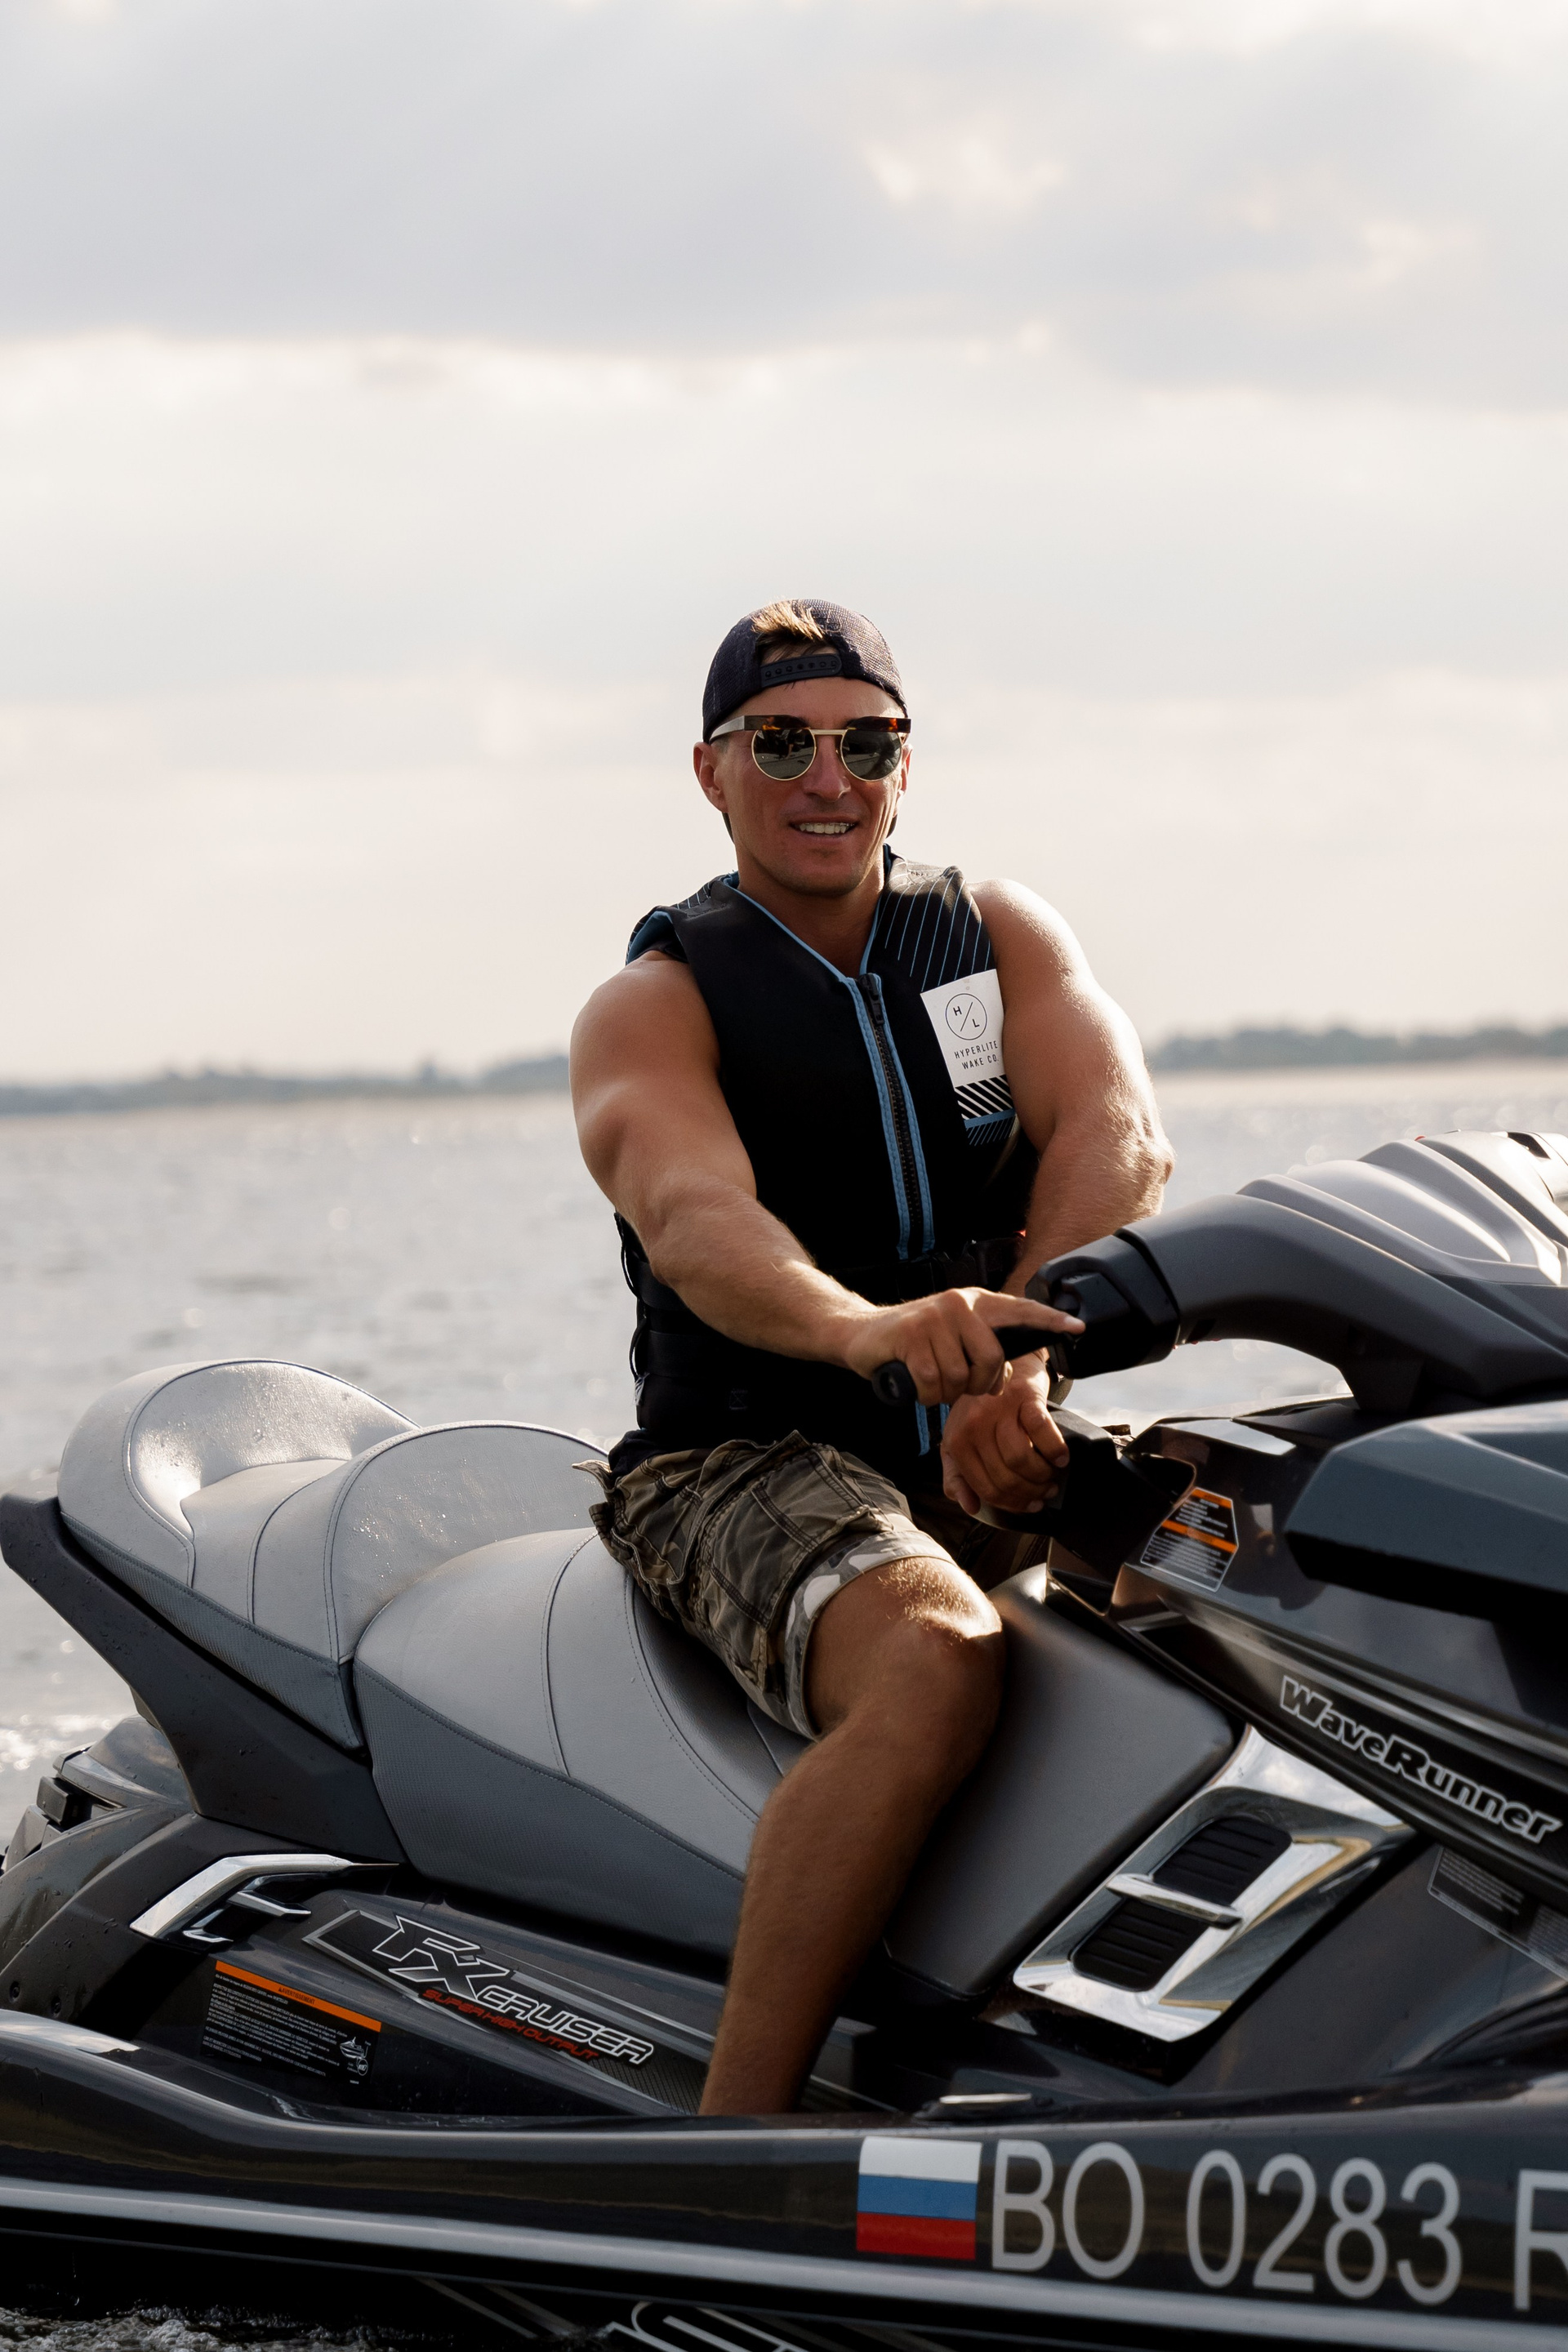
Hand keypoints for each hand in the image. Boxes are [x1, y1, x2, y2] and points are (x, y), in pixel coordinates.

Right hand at [838, 1286, 1082, 1407]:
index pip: (1020, 1309)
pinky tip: (915, 1383)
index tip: (1078, 1327)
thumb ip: (982, 1347)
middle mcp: (958, 1304)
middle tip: (960, 1384)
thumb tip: (1010, 1377)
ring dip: (946, 1391)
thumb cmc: (914, 1343)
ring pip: (961, 1376)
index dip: (1050, 1320)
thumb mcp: (953, 1336)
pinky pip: (933, 1383)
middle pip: (992, 1359)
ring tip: (931, 1378)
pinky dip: (925, 1394)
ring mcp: (934, 1318)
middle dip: (979, 1384)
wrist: (862, 1334)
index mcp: (975, 1303)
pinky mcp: (910, 1336)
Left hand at [942, 1359, 1068, 1514]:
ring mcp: (999, 1410)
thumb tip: (970, 1506)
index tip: (1029, 1505)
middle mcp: (975, 1426)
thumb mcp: (960, 1441)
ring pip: (1022, 1460)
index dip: (1010, 1503)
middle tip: (1045, 1493)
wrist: (1004, 1362)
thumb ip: (958, 1476)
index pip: (984, 1487)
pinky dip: (1055, 1450)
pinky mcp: (1024, 1397)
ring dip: (1042, 1476)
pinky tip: (1061, 1458)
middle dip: (1030, 1493)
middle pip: (1005, 1477)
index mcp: (957, 1442)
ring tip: (1052, 1478)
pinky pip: (1042, 1433)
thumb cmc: (982, 1406)